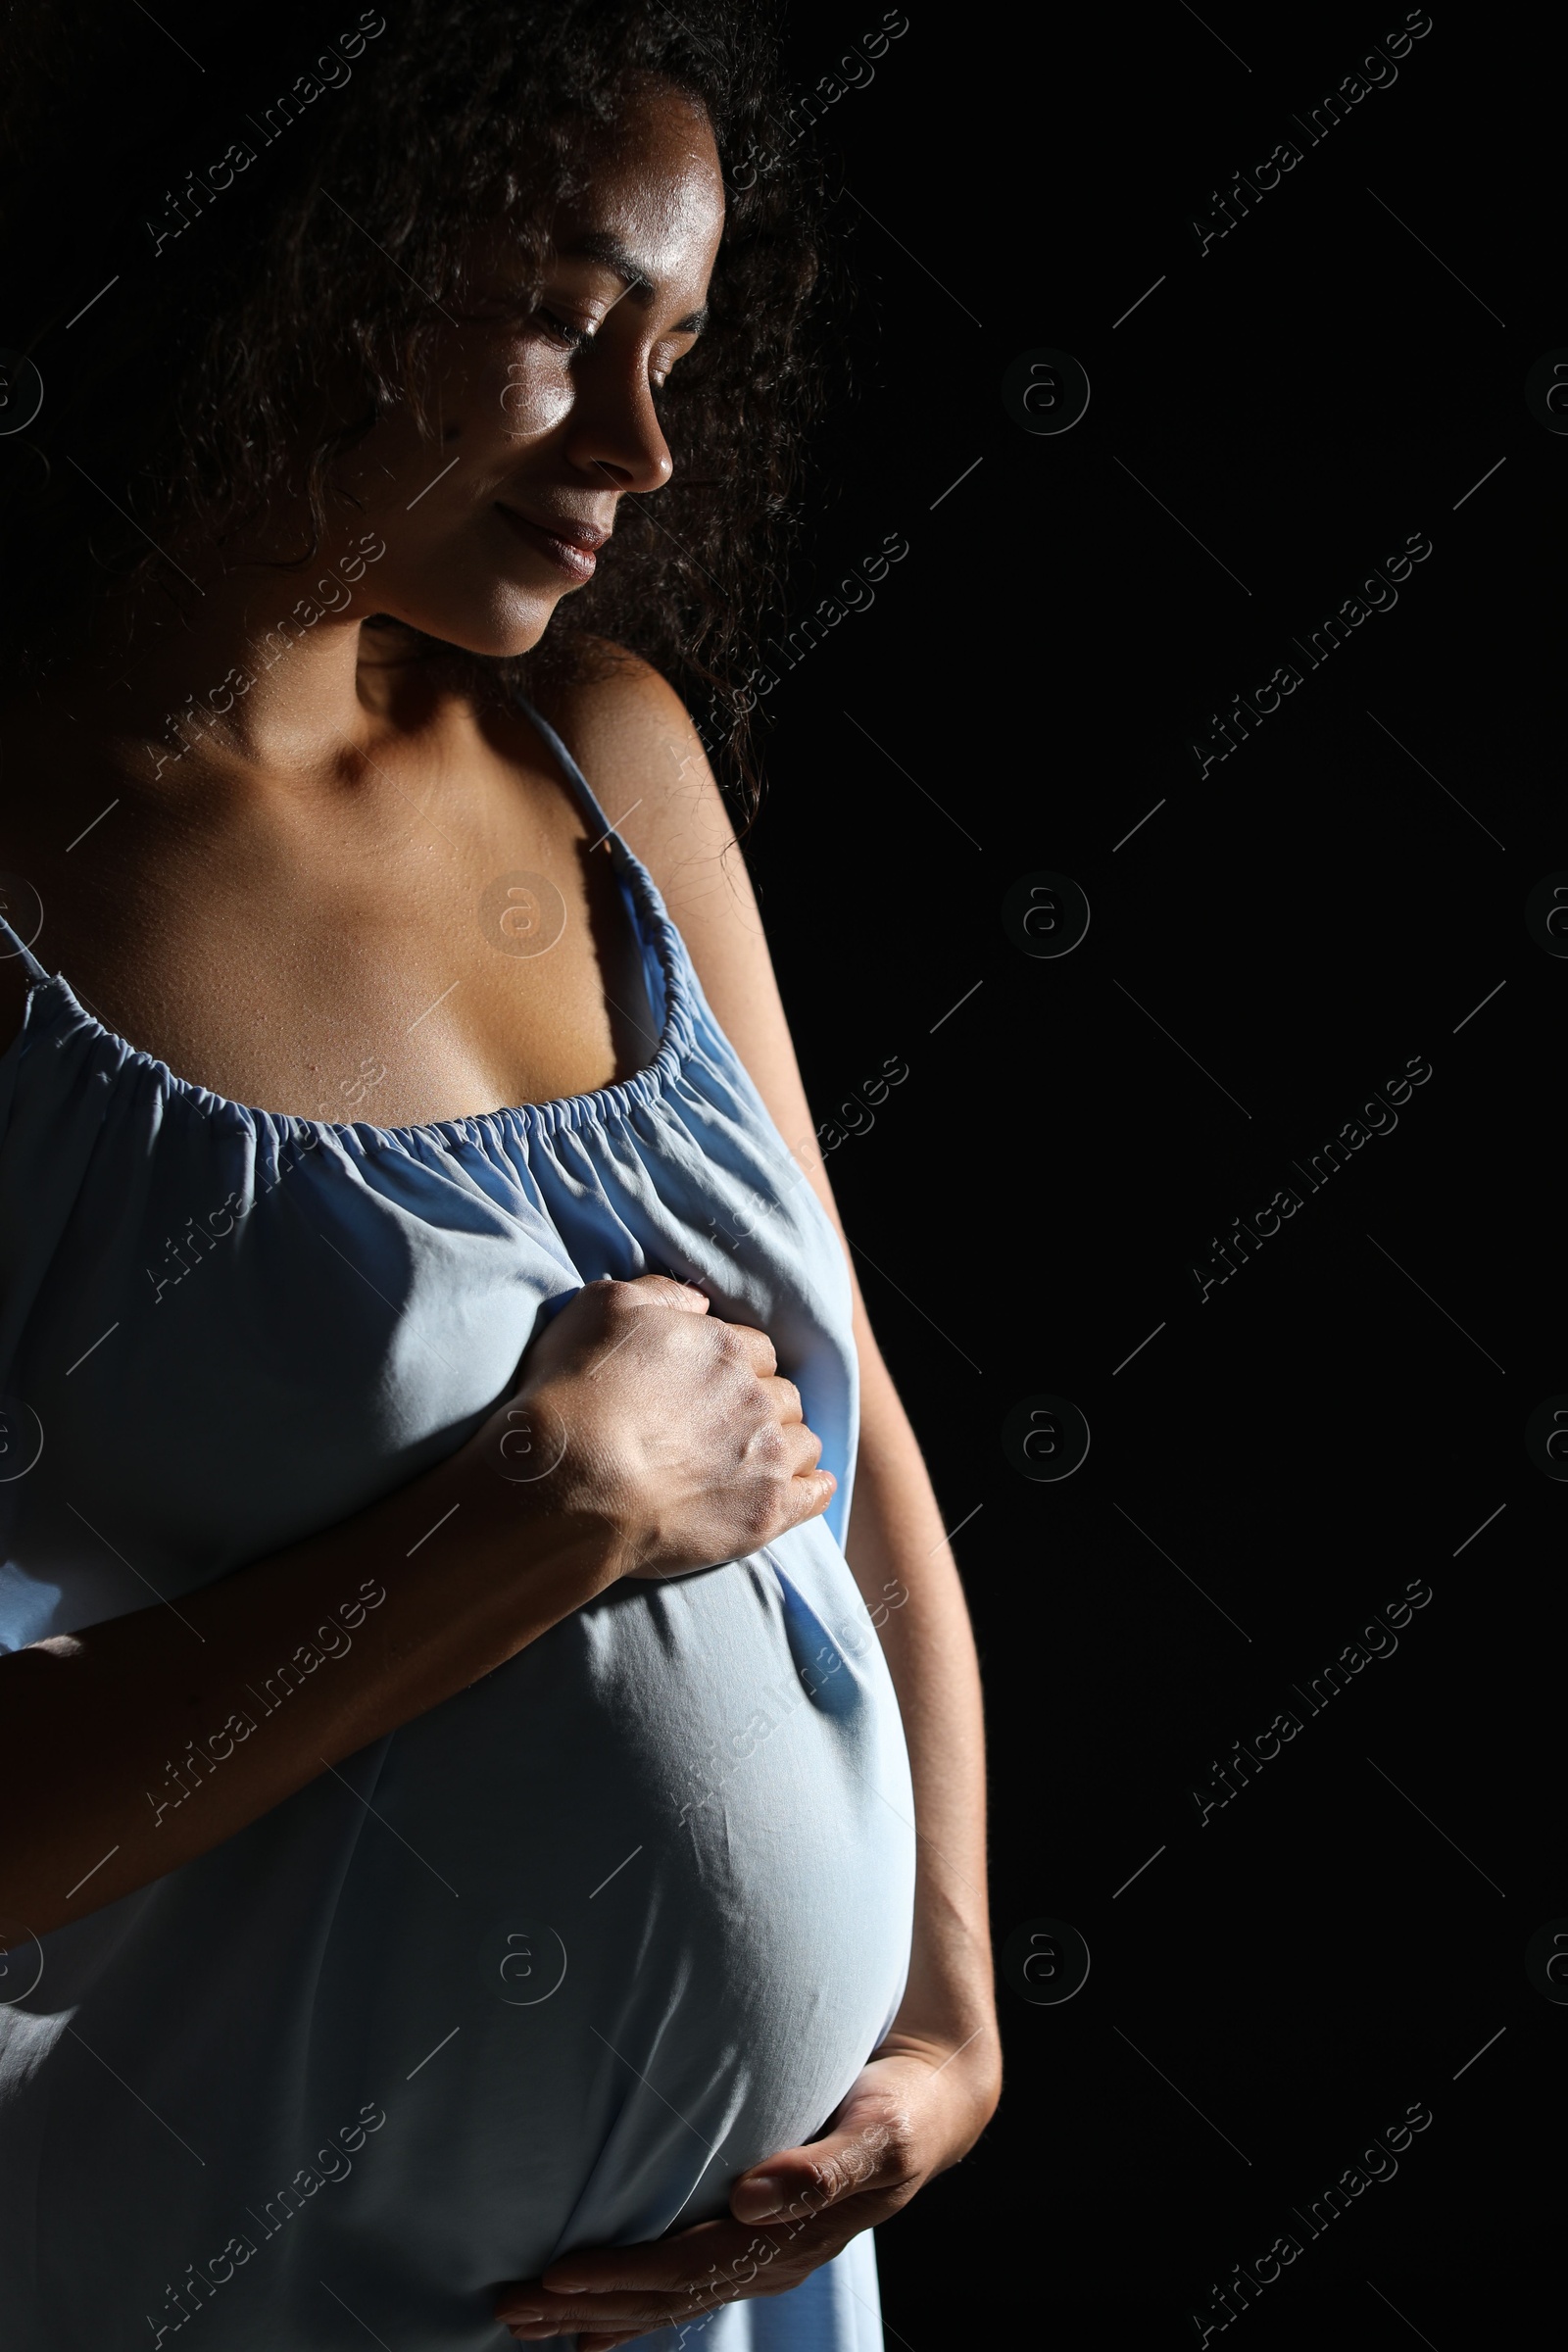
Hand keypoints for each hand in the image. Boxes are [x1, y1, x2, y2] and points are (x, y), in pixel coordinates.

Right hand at [469, 1276, 834, 1584]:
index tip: (714, 1388)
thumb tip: (700, 1302)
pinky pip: (814, 1496)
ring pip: (803, 1442)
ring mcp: (765, 1460)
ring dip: (786, 1446)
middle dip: (763, 1407)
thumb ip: (659, 1294)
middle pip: (783, 1396)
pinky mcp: (764, 1514)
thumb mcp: (604, 1307)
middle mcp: (756, 1400)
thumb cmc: (576, 1390)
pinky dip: (812, 1490)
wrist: (571, 1481)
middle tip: (727, 1427)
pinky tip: (800, 1491)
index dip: (738, 1367)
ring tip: (756, 1461)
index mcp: (725, 1349)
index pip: (757, 1351)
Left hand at [493, 2034, 1000, 2347]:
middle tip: (508, 2309)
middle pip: (664, 2293)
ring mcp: (763, 2249)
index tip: (554, 2277)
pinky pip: (686, 2276)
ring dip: (596, 2307)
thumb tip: (751, 2199)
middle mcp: (769, 2254)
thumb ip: (820, 2169)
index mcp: (788, 2238)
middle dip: (585, 2305)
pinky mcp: (757, 2231)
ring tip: (530, 2318)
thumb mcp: (879, 2132)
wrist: (937, 2106)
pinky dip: (634, 2301)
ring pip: (667, 2293)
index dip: (620, 2279)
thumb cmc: (903, 2110)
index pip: (686, 2269)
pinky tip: (592, 2321)